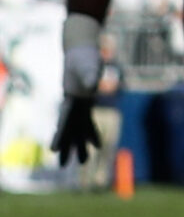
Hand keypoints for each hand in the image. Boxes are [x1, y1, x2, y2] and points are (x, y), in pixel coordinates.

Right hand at [55, 14, 101, 165]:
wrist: (80, 50)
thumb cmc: (84, 57)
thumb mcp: (88, 65)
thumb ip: (90, 75)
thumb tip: (93, 85)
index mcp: (70, 98)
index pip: (64, 120)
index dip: (60, 135)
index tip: (54, 150)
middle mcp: (71, 104)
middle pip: (68, 129)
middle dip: (67, 147)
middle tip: (64, 166)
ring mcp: (78, 104)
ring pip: (77, 129)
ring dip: (79, 145)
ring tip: (81, 163)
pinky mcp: (85, 103)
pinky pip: (87, 122)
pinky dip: (91, 133)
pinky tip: (96, 146)